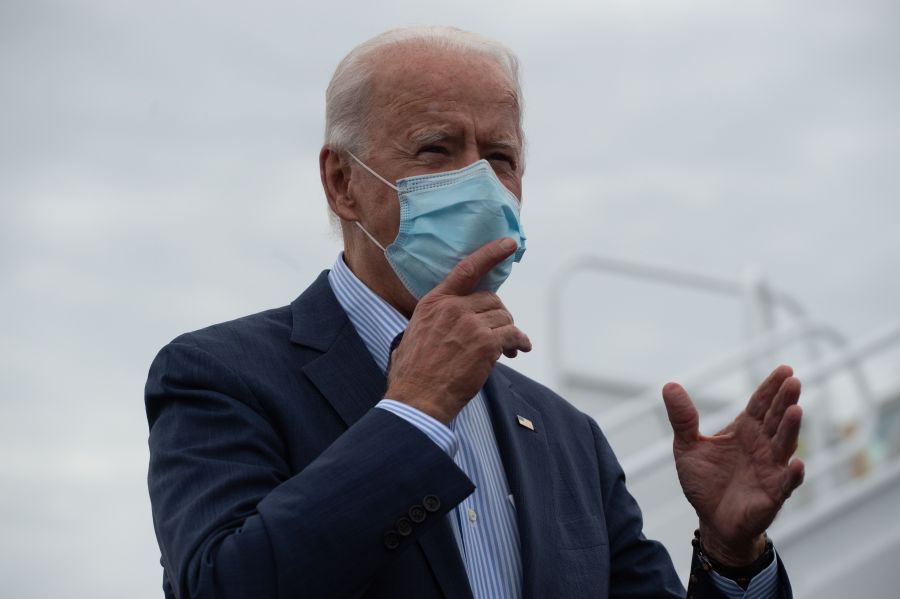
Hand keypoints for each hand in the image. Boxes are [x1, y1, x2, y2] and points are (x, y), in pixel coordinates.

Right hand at [386, 238, 531, 423]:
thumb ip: (433, 321)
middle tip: (500, 334)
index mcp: (434, 302)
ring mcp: (470, 324)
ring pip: (504, 317)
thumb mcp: (413, 335)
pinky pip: (513, 335)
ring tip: (510, 348)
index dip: (490, 254)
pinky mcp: (486, 344)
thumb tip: (440, 325)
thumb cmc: (412, 374)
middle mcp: (453, 308)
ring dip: (509, 331)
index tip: (509, 243)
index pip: (466, 269)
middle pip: (491, 299)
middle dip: (498, 316)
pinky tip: (520, 350)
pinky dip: (520, 342)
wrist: (417, 398)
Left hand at [662, 365, 804, 565]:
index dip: (771, 388)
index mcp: (744, 430)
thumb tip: (669, 386)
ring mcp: (771, 468)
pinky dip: (793, 474)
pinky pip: (787, 483)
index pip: (761, 404)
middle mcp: (762, 446)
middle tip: (793, 381)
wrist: (711, 520)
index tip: (785, 369)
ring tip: (796, 410)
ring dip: (791, 429)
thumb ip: (682, 418)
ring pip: (785, 445)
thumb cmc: (704, 481)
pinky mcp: (773, 494)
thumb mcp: (687, 446)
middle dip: (785, 400)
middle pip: (776, 418)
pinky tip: (797, 463)